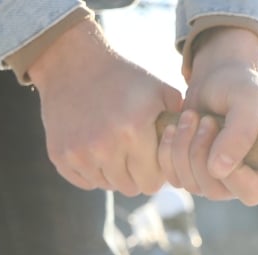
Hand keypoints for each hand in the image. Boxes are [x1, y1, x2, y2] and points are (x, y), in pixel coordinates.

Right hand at [28, 18, 182, 196]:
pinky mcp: (60, 157)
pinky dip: (91, 171)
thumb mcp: (159, 91)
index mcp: (134, 132)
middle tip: (134, 154)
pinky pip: (84, 182)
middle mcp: (105, 147)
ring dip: (114, 172)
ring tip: (114, 146)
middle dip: (136, 174)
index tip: (153, 158)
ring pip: (107, 186)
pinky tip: (94, 147)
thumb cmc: (123, 78)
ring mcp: (79, 154)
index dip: (156, 172)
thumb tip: (197, 151)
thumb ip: (182, 122)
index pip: (153, 182)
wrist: (73, 63)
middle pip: (131, 188)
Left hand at [161, 27, 257, 205]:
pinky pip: (175, 178)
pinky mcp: (193, 174)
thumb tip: (219, 170)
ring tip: (190, 116)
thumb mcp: (248, 100)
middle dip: (201, 153)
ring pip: (192, 185)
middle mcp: (244, 181)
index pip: (251, 192)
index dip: (232, 170)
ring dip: (184, 148)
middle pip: (216, 191)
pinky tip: (173, 127)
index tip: (219, 129)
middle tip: (204, 119)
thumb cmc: (240, 86)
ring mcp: (218, 181)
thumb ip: (241, 133)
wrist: (216, 78)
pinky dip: (169, 152)